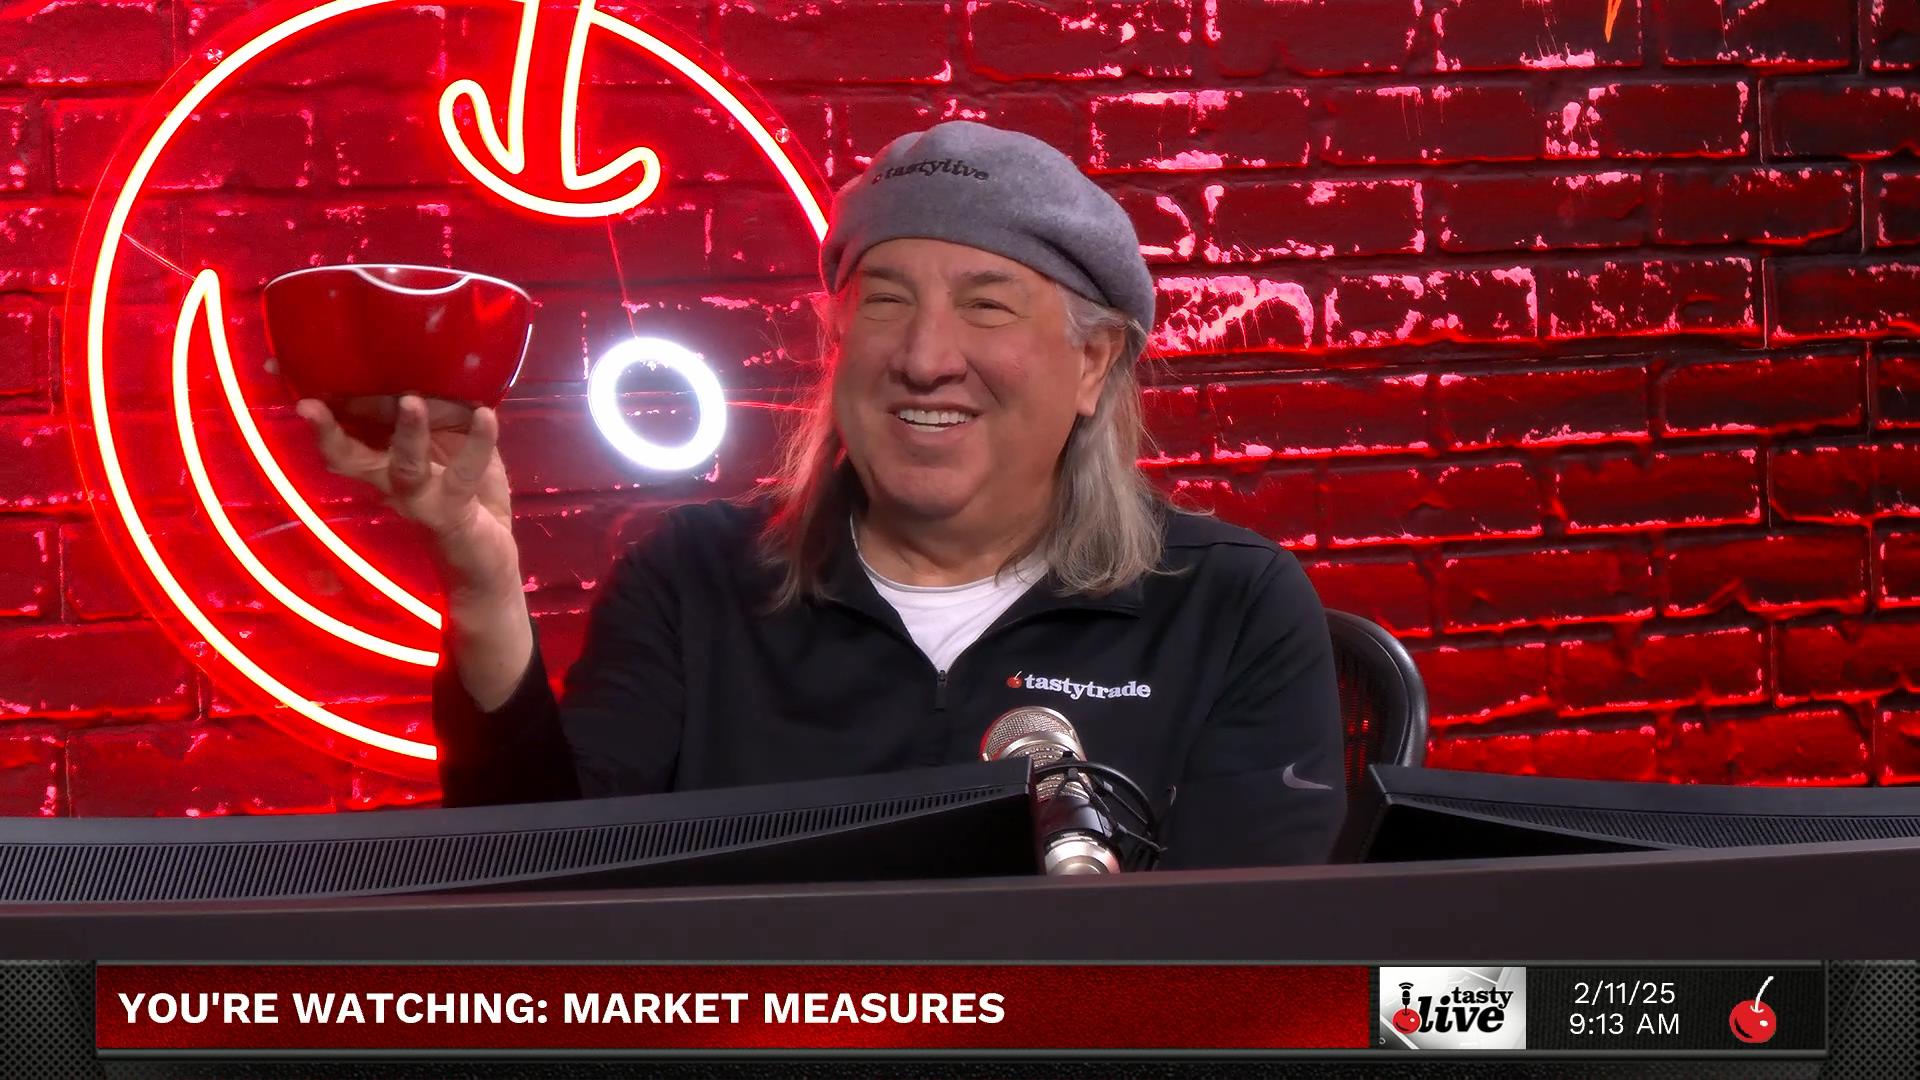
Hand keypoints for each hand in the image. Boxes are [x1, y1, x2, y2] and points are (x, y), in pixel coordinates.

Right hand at [296, 394, 518, 596]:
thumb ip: (434, 409)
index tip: (283, 380)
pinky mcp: (451, 512)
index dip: (314, 413)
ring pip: (404, 465)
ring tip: (410, 401)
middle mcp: (388, 482)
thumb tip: (426, 363)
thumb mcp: (446, 442)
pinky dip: (478, 444)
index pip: (337, 435)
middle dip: (329, 429)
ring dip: (406, 433)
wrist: (487, 558)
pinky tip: (485, 416)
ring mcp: (418, 499)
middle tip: (311, 401)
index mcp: (378, 461)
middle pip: (348, 455)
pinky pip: (463, 475)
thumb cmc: (464, 490)